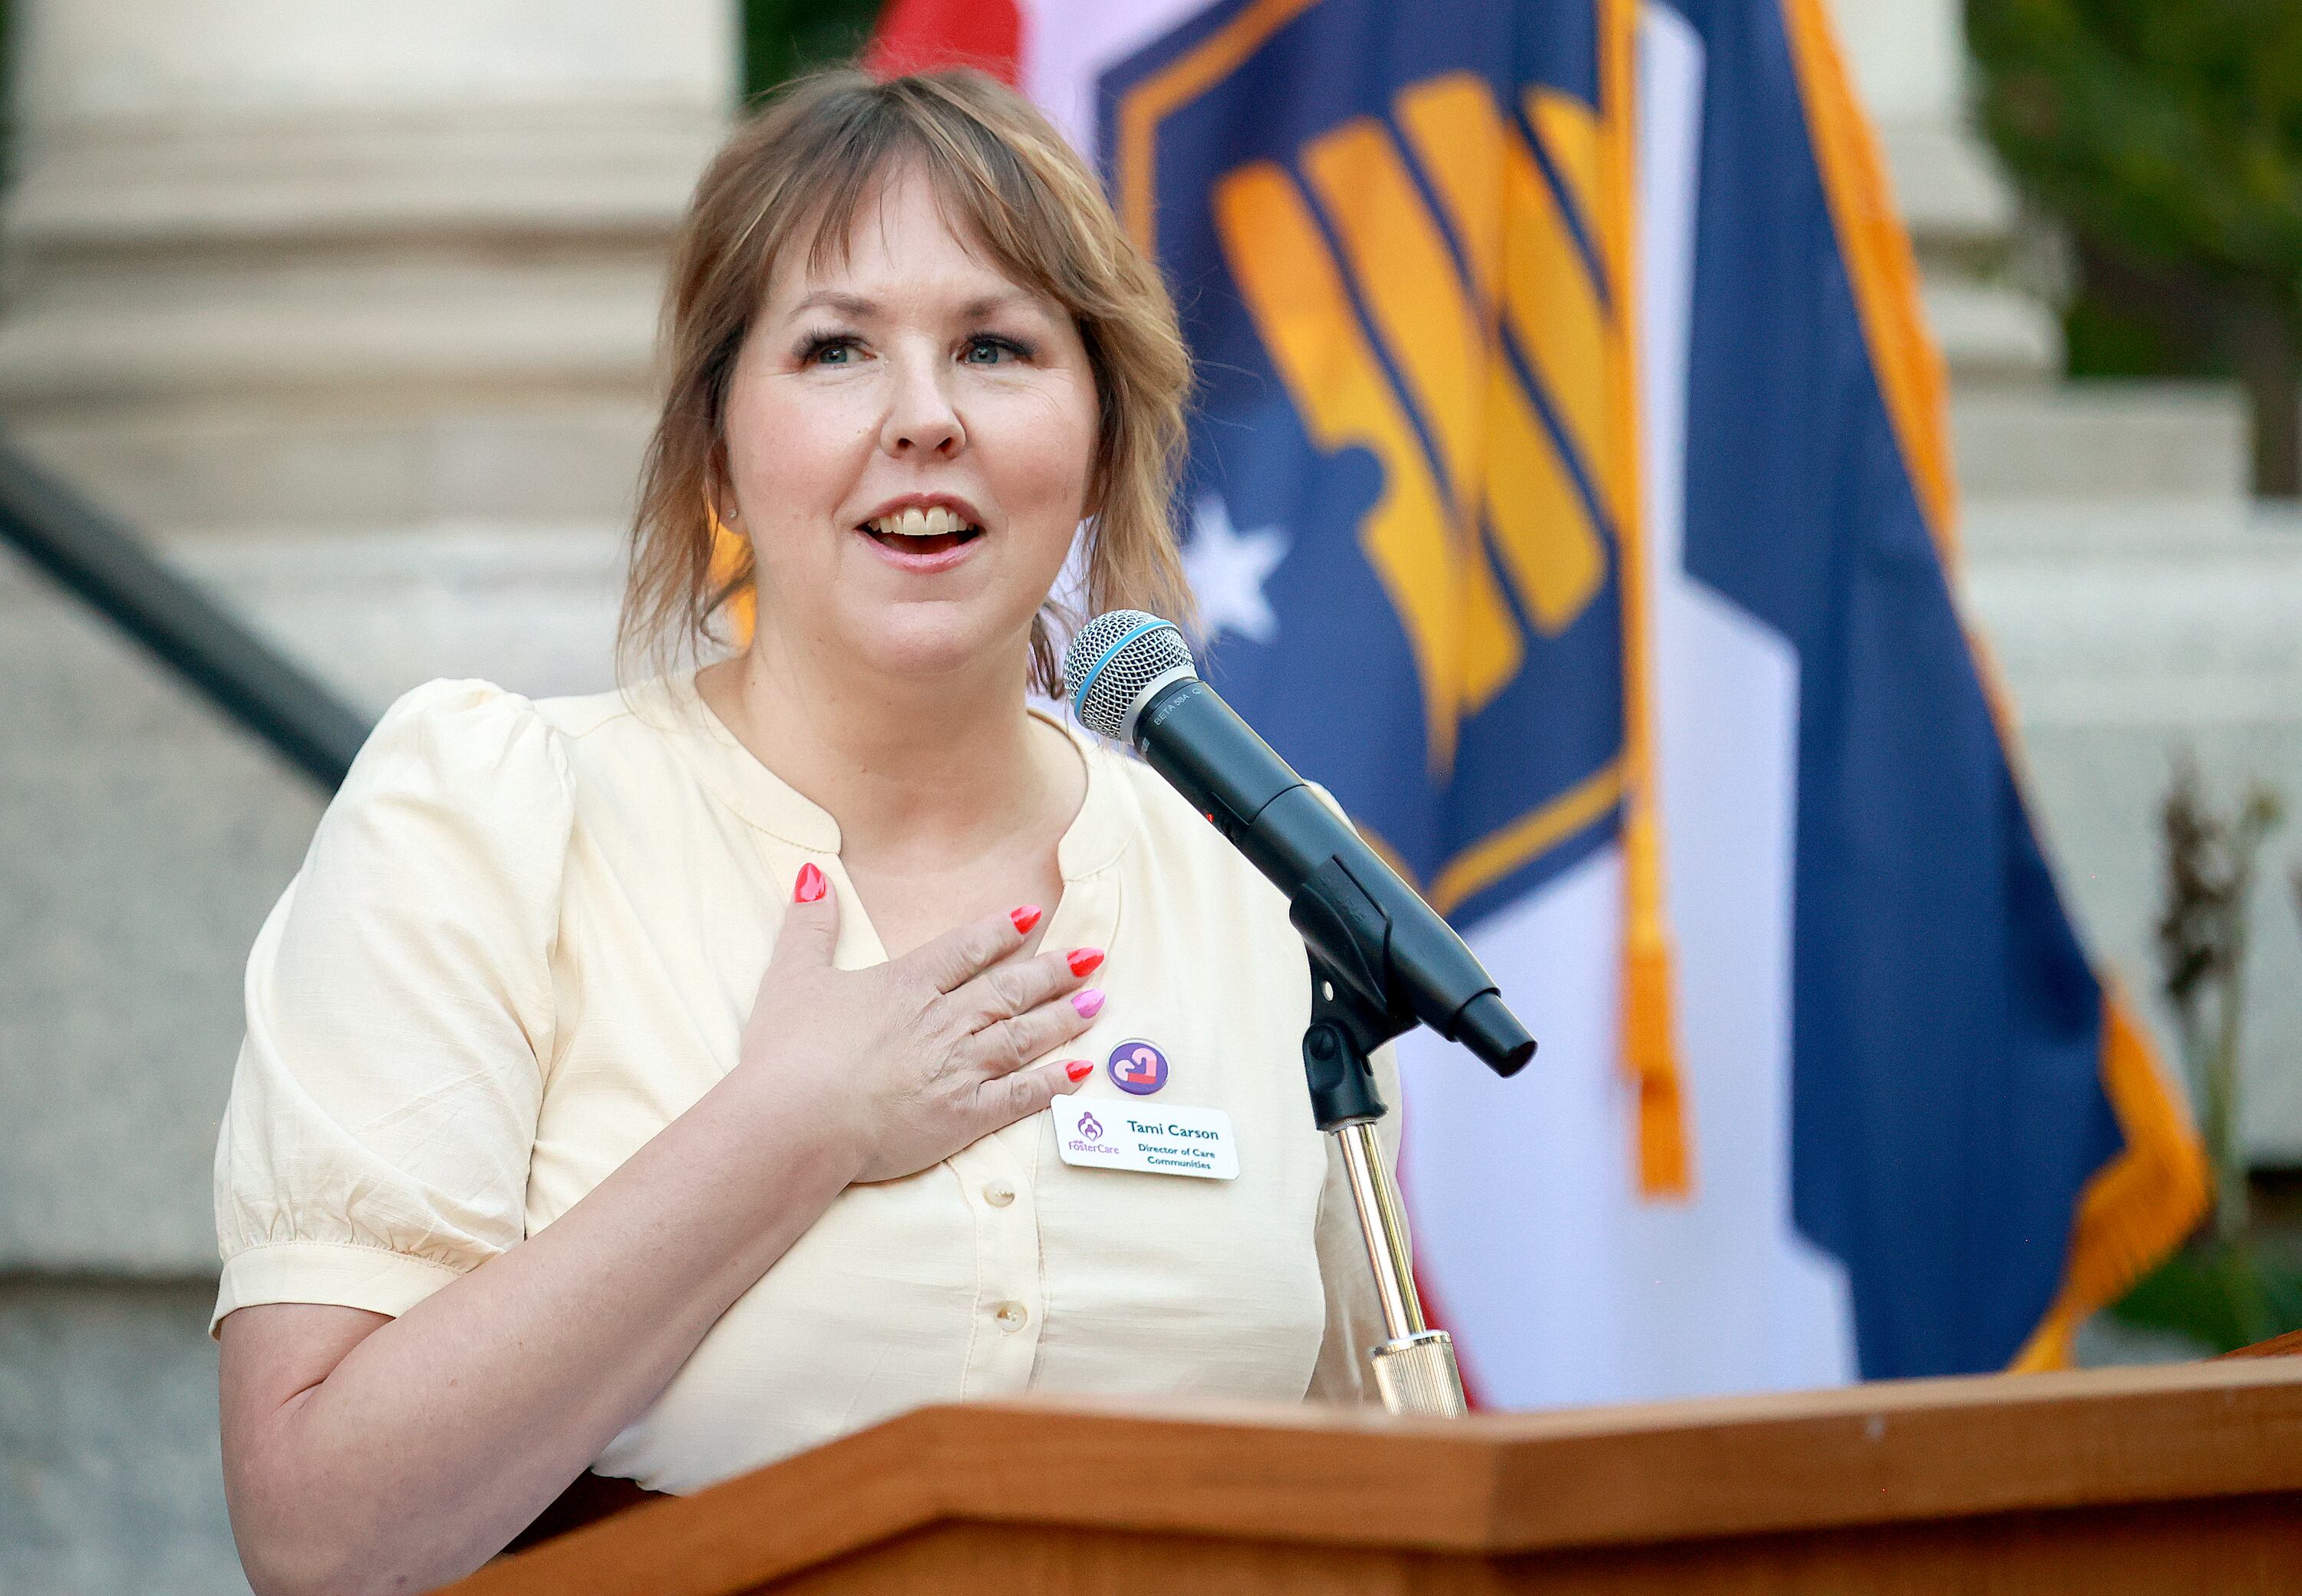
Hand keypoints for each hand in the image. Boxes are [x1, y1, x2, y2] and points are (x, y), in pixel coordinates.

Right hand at [736, 866, 1104, 1183]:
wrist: (795, 1121)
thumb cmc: (788, 1053)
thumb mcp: (791, 975)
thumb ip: (809, 924)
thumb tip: (814, 874)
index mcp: (906, 985)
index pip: (965, 950)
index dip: (1000, 931)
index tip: (1032, 917)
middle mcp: (942, 1021)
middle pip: (1008, 990)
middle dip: (1053, 971)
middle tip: (1091, 958)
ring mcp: (958, 1069)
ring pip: (1023, 1036)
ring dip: (1062, 1018)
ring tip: (1096, 1002)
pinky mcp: (962, 1117)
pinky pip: (1019, 1097)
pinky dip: (1052, 1084)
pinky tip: (1077, 1073)